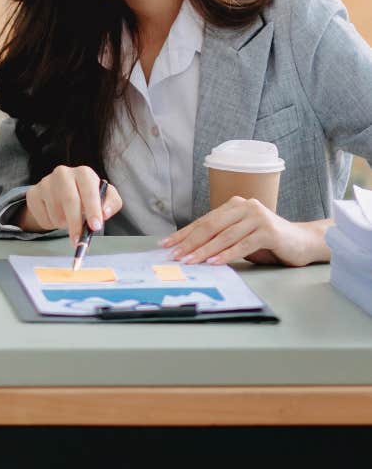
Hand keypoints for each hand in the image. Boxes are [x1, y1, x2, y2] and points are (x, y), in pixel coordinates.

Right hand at [20, 165, 121, 242]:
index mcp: (83, 173)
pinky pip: (43, 216)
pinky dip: (50, 223)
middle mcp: (63, 173)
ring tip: (68, 221)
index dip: (93, 208)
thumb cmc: (86, 196)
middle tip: (79, 240)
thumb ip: (111, 203)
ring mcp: (46, 182)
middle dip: (76, 224)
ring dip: (63, 224)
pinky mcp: (33, 193)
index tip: (95, 226)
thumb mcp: (103, 197)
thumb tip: (105, 213)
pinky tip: (55, 216)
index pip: (89, 189)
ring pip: (56, 212)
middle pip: (70, 200)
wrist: (60, 193)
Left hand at [161, 197, 329, 266]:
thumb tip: (191, 251)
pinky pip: (242, 244)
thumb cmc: (268, 242)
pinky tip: (214, 262)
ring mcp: (257, 217)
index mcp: (234, 205)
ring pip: (224, 236)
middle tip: (175, 255)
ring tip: (190, 261)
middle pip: (211, 226)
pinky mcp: (268, 231)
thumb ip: (221, 238)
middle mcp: (244, 207)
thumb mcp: (241, 237)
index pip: (204, 221)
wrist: (302, 242)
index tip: (166, 244)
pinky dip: (226, 255)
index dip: (184, 233)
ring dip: (204, 251)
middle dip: (190, 242)